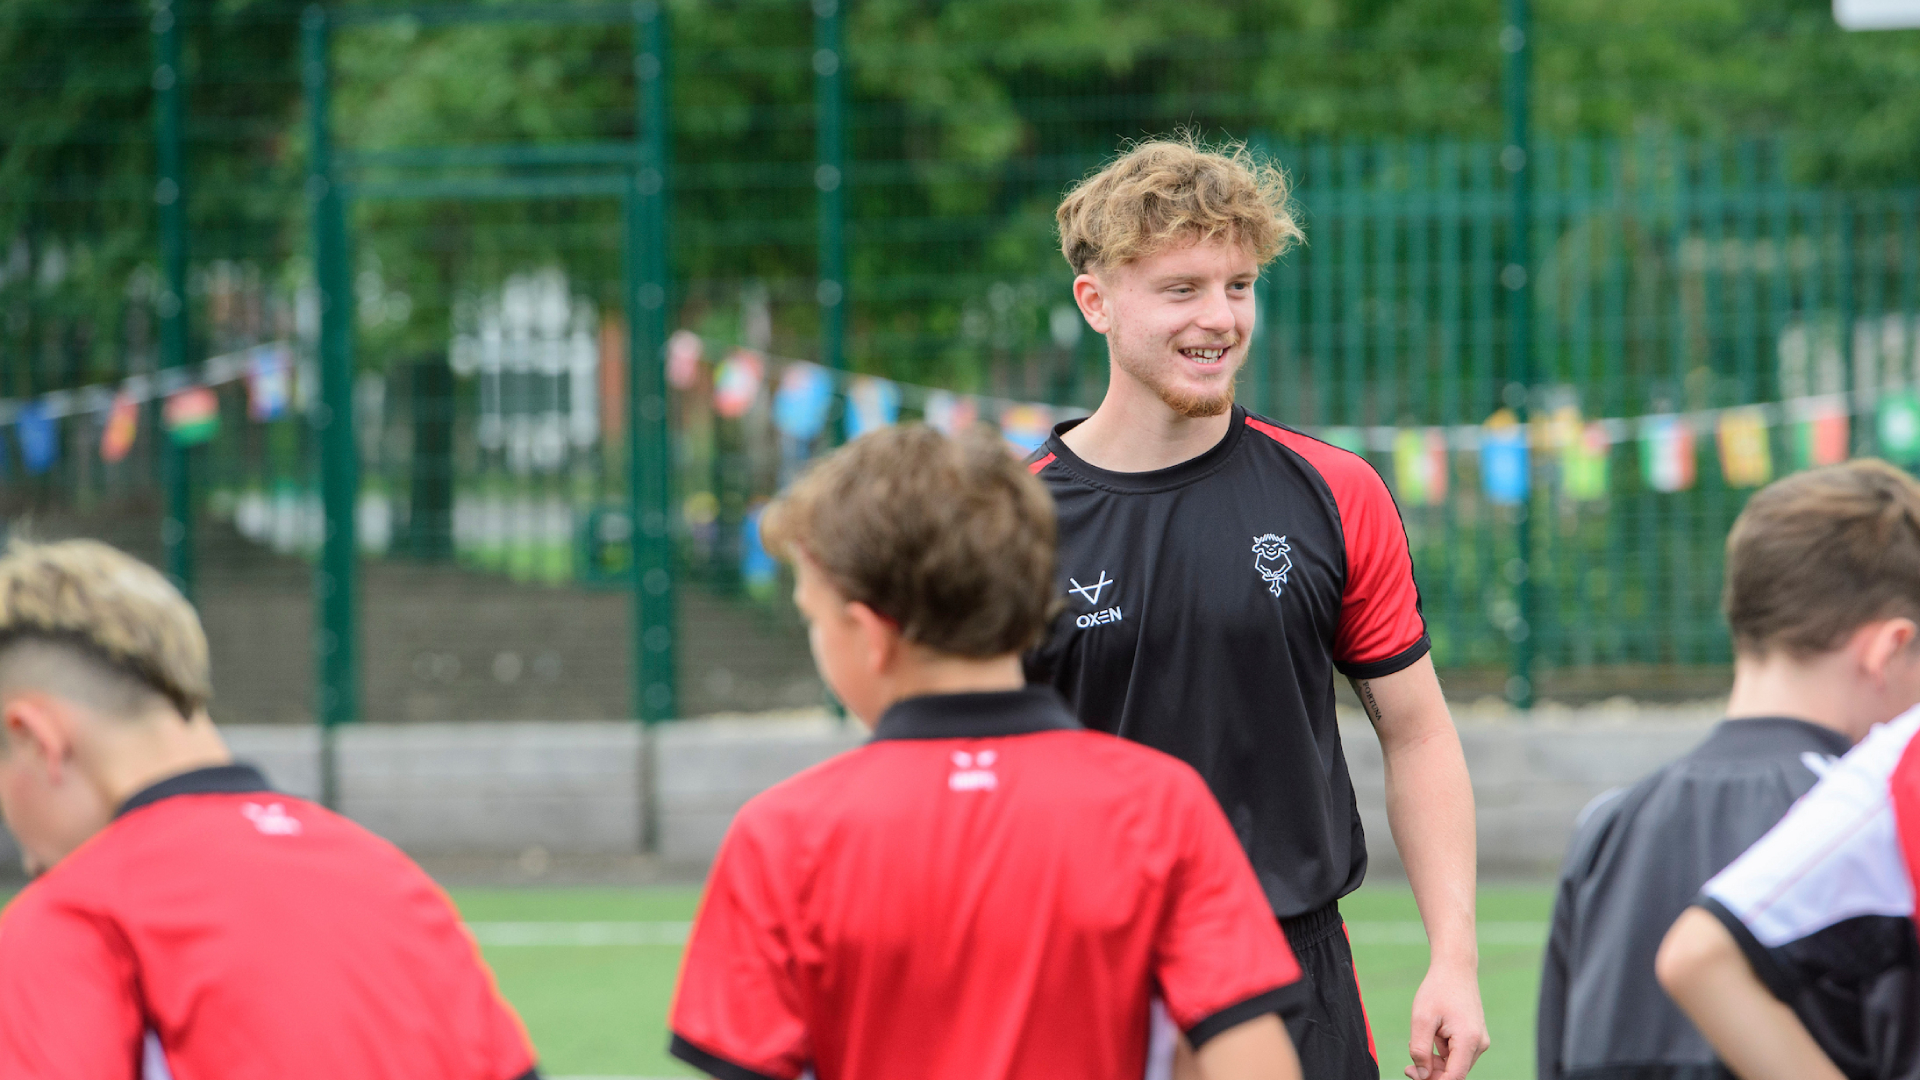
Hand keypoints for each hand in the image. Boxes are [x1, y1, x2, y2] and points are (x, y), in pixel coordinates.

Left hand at [1404, 960, 1488, 1079]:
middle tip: (1408, 1066)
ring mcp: (1479, 1041)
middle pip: (1454, 1073)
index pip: (1454, 1078)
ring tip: (1418, 1040)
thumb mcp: (1421, 1019)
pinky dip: (1441, 1052)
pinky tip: (1430, 1037)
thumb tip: (1422, 1075)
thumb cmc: (1437, 990)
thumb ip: (1420, 1050)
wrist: (1455, 968)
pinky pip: (1457, 1054)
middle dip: (1431, 1072)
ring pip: (1455, 1065)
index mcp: (1469, 1040)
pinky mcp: (1475, 1037)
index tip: (1413, 1073)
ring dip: (1435, 1061)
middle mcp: (1479, 1044)